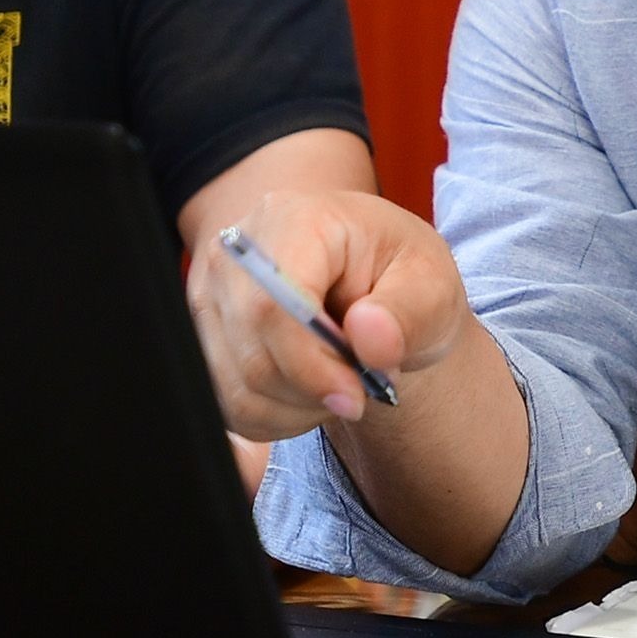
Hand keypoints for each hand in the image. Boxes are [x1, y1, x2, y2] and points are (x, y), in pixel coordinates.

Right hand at [185, 190, 473, 442]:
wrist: (372, 281)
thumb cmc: (401, 276)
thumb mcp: (432, 286)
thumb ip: (409, 313)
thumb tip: (369, 337)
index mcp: (297, 220)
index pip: (273, 305)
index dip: (310, 364)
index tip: (354, 397)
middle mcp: (238, 251)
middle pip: (251, 353)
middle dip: (312, 391)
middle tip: (360, 387)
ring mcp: (211, 293)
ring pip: (235, 387)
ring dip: (295, 408)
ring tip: (339, 383)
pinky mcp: (204, 336)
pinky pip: (227, 402)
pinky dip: (273, 417)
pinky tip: (309, 394)